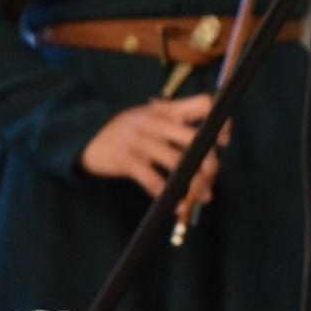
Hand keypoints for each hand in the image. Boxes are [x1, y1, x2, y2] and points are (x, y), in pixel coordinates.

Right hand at [79, 94, 229, 213]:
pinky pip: (154, 182)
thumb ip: (177, 119)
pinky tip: (179, 206)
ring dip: (196, 183)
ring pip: (179, 162)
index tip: (224, 140)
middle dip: (210, 161)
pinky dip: (170, 197)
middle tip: (214, 176)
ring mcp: (142, 141)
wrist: (85, 136)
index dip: (219, 121)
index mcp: (167, 109)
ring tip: (204, 196)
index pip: (203, 104)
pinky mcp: (128, 161)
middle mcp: (157, 123)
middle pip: (195, 138)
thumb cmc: (128, 128)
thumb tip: (214, 137)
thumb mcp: (151, 115)